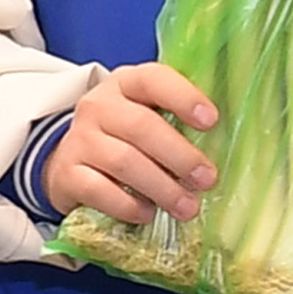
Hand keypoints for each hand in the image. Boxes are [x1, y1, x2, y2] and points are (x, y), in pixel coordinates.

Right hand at [48, 63, 216, 226]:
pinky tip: (147, 214)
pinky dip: (127, 205)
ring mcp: (79, 139)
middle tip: (207, 179)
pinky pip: (98, 190)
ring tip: (187, 207)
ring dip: (161, 187)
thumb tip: (226, 143)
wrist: (71, 163)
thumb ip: (176, 121)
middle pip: (140, 126)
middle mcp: (98, 106)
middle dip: (179, 155)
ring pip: (123, 161)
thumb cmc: (125, 138)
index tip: (211, 120)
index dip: (183, 97)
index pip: (153, 79)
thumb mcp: (147, 117)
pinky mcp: (66, 174)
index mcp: (125, 84)